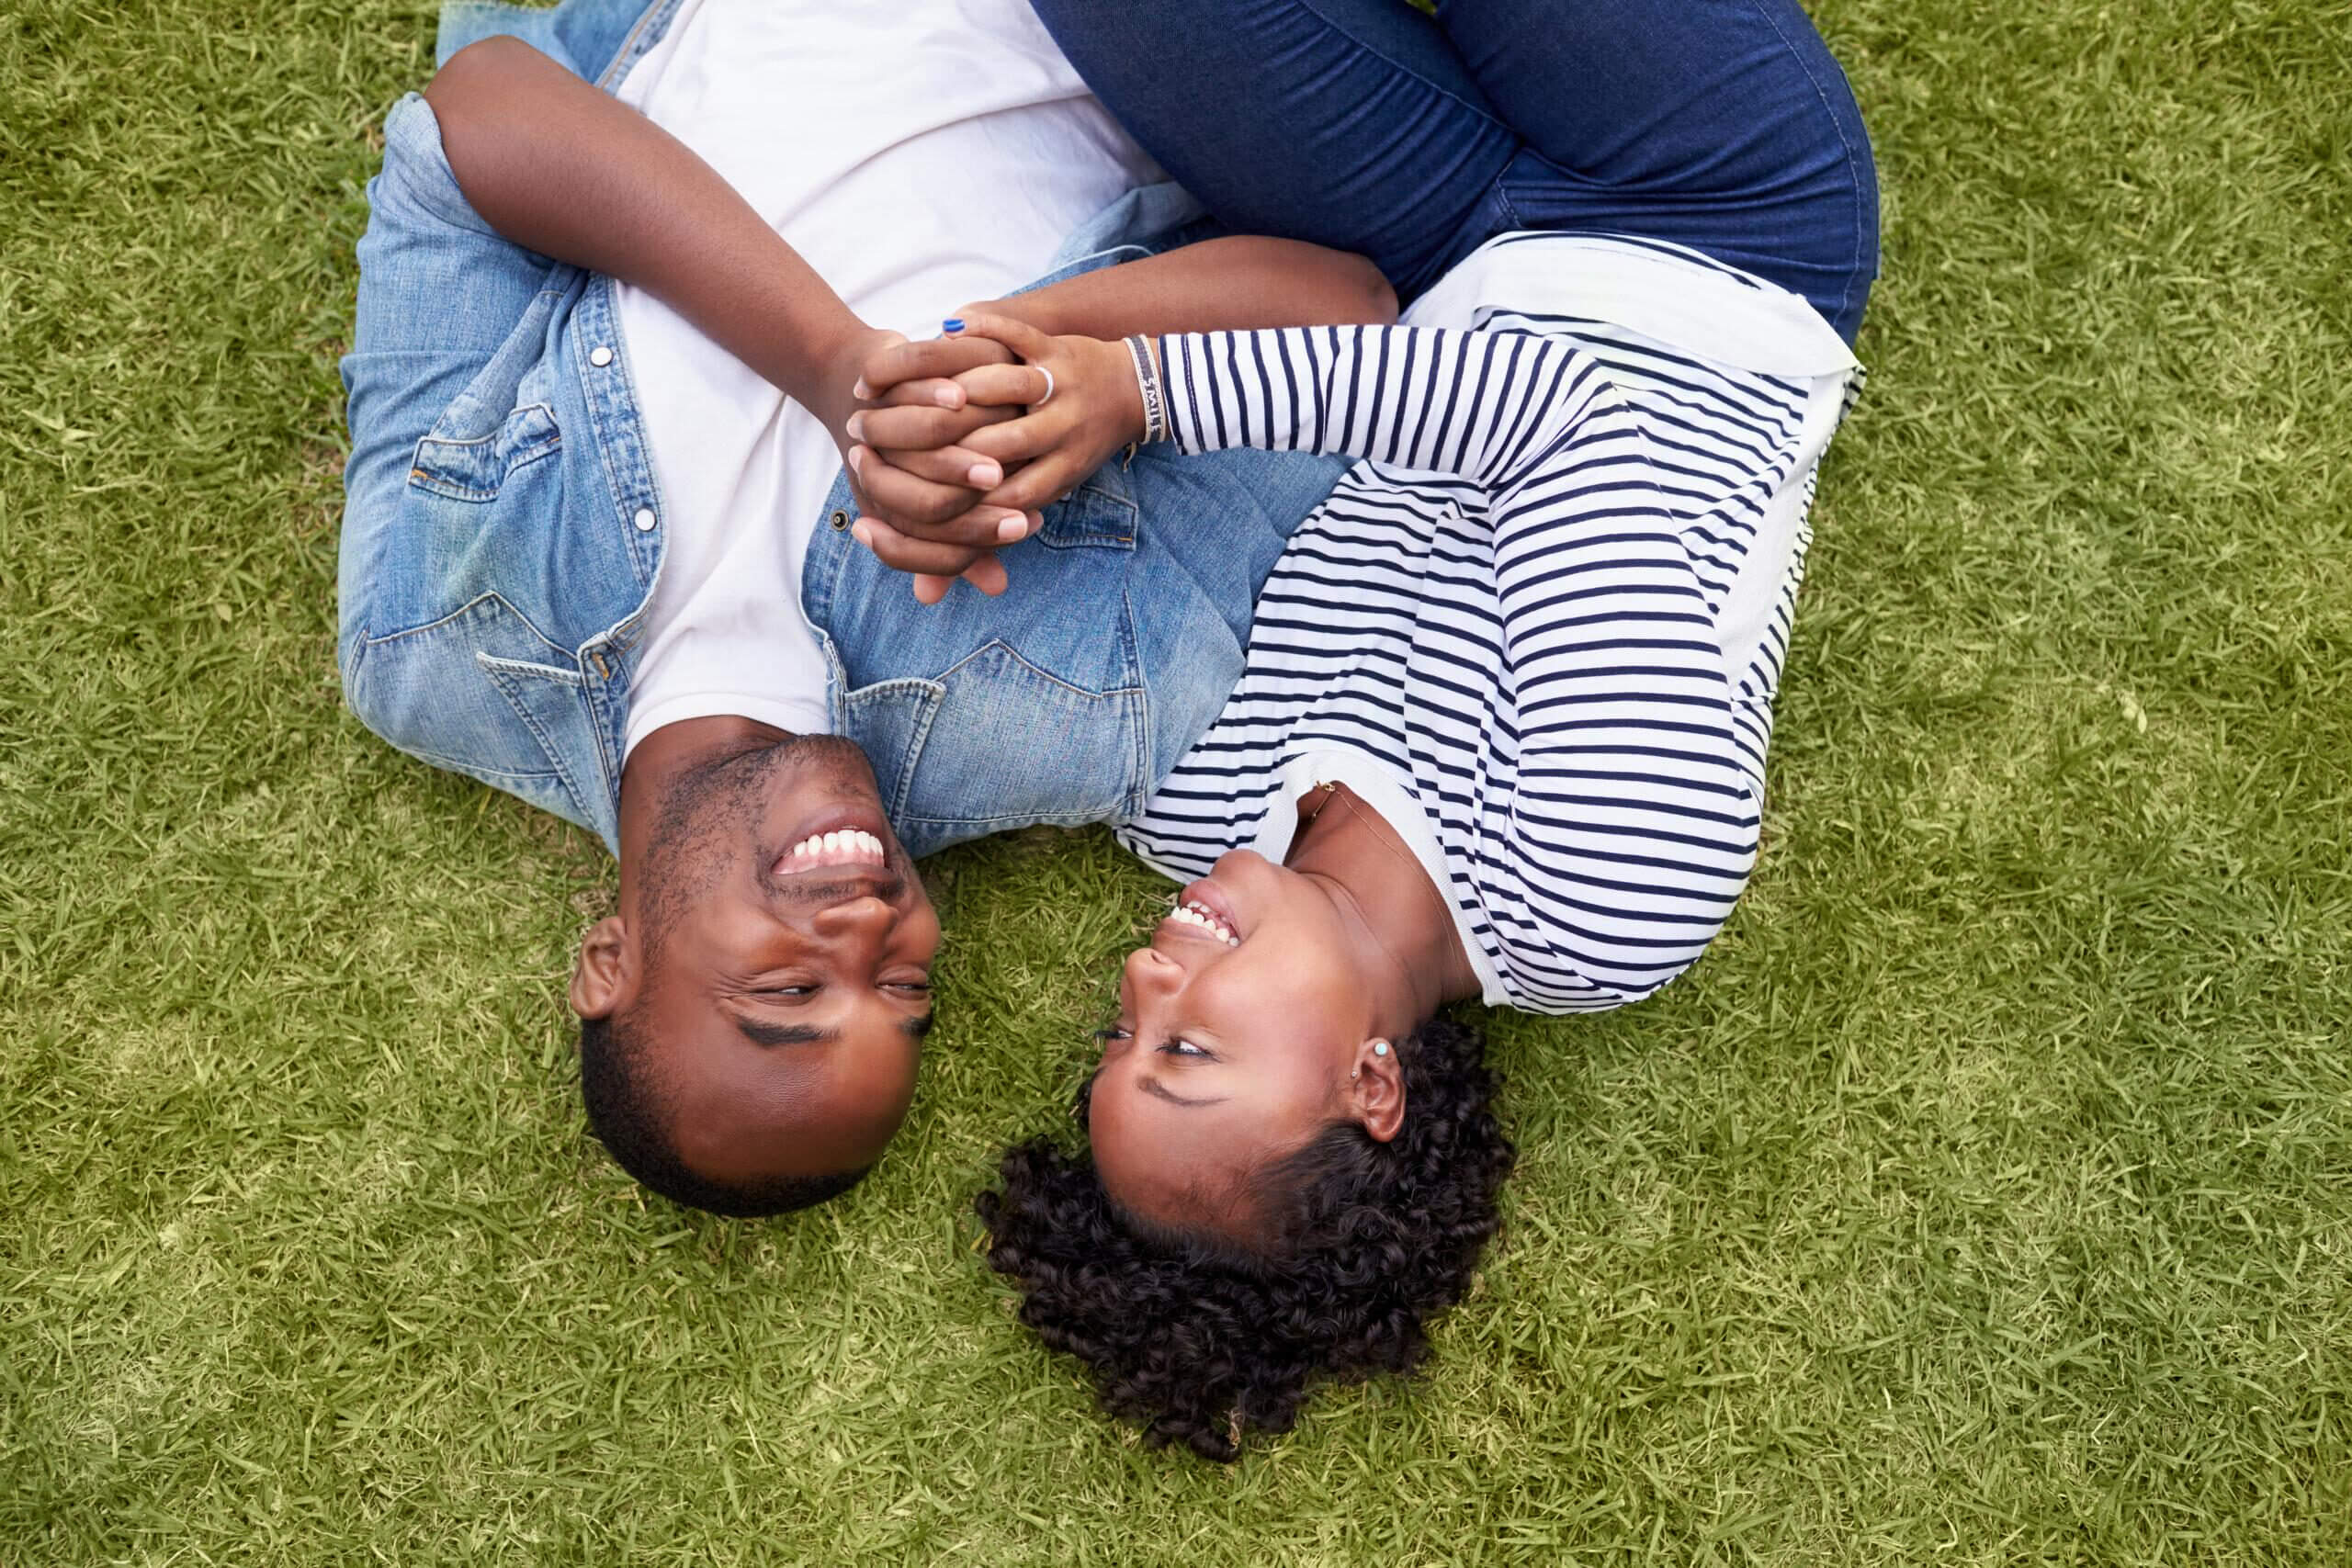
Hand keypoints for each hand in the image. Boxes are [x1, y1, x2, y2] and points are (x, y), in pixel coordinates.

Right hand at [848, 313, 1142, 598]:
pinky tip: (941, 330)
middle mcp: (1063, 434)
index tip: (892, 495)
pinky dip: (981, 328)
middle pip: (997, 446)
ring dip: (952, 386)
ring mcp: (1062, 387)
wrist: (1132, 388)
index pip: (999, 499)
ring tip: (901, 390)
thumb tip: (925, 600)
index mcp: (1055, 478)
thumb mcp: (1033, 495)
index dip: (944, 499)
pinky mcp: (1059, 345)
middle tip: (876, 440)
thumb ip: (974, 541)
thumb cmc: (1066, 451)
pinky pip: (1017, 332)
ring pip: (1006, 387)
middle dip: (934, 445)